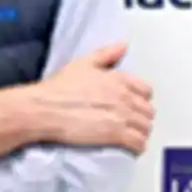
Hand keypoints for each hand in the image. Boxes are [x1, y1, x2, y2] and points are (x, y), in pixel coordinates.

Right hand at [28, 41, 153, 152]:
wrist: (43, 109)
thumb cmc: (58, 87)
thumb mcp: (81, 64)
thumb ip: (106, 54)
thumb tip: (123, 45)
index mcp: (119, 79)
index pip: (146, 91)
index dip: (139, 99)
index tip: (131, 104)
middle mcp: (125, 97)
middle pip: (148, 112)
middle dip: (141, 117)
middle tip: (129, 122)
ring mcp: (122, 117)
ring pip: (146, 128)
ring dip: (140, 132)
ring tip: (129, 135)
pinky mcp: (116, 135)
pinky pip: (139, 143)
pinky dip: (137, 146)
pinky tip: (130, 147)